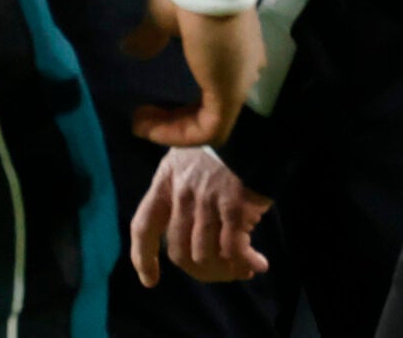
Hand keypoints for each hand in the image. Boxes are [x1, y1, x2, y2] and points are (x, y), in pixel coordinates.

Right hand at [122, 0, 263, 147]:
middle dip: (174, 120)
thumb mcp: (164, 16)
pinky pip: (207, 130)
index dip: (185, 103)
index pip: (215, 89)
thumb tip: (131, 48)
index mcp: (236, 50)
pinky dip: (177, 135)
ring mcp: (239, 83)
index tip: (153, 103)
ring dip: (172, 130)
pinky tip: (149, 127)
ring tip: (141, 124)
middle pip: (211, 111)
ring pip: (209, 125)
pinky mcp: (230, 95)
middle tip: (142, 116)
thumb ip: (152, 36)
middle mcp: (243, 70)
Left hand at [130, 147, 272, 286]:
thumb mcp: (187, 145)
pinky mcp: (233, 206)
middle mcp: (182, 193)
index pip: (143, 226)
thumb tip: (158, 167)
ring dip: (225, 269)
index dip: (143, 257)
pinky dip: (245, 261)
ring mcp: (206, 201)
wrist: (252, 123)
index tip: (150, 280)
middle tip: (222, 272)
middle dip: (200, 271)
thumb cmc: (221, 134)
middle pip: (178, 250)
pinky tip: (258, 262)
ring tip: (243, 268)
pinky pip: (233, 248)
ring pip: (205, 255)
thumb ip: (176, 174)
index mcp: (166, 180)